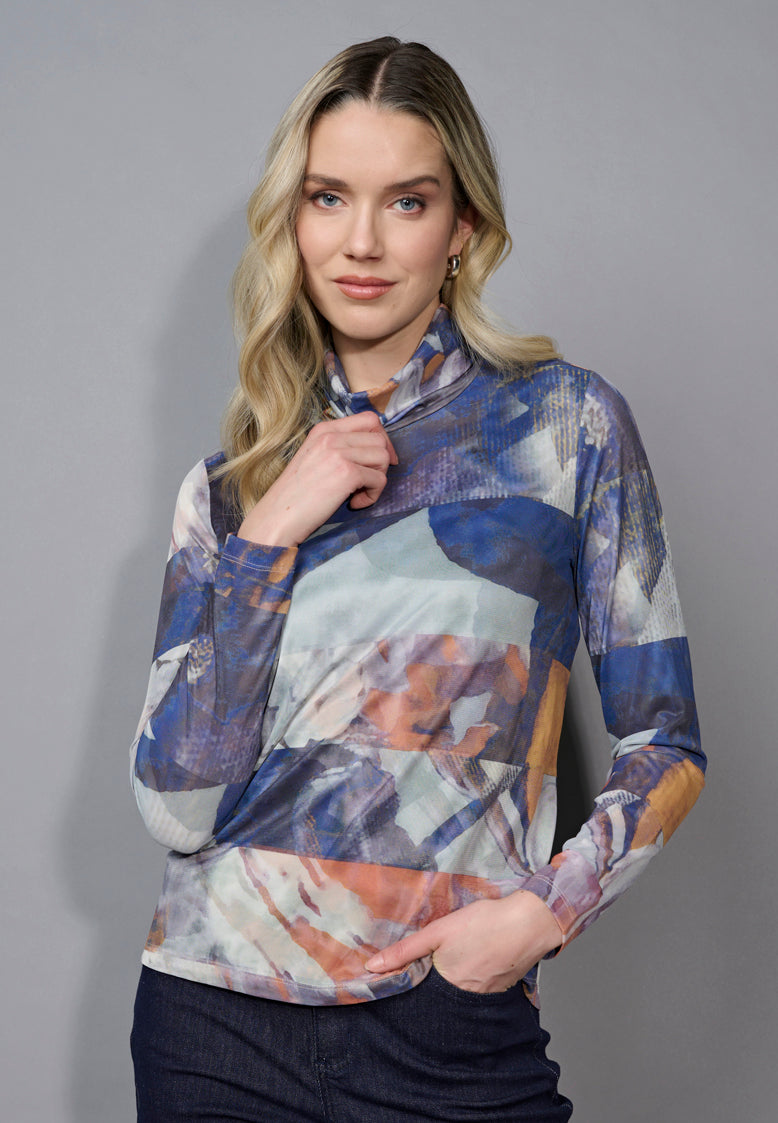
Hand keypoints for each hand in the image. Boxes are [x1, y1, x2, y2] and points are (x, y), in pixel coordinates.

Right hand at [238, 412, 397, 546]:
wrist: (277, 516)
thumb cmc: (296, 495)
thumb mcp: (315, 458)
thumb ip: (339, 448)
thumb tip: (375, 451)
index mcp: (323, 429)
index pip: (369, 419)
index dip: (382, 439)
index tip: (380, 460)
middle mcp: (331, 436)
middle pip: (380, 439)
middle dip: (381, 464)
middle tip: (367, 482)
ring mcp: (338, 452)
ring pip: (383, 457)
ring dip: (377, 480)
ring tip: (357, 494)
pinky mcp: (346, 473)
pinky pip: (379, 480)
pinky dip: (373, 495)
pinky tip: (355, 503)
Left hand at [364, 891, 563, 993]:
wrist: (528, 923)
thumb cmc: (483, 923)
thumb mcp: (438, 931)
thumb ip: (405, 951)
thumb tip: (371, 967)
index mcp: (445, 984)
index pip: (417, 994)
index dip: (407, 984)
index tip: (396, 976)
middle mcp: (463, 998)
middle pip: (437, 995)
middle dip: (429, 984)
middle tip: (429, 963)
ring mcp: (483, 995)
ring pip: (456, 992)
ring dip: (450, 980)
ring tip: (453, 958)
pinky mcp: (498, 988)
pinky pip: (476, 989)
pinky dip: (469, 978)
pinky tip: (472, 959)